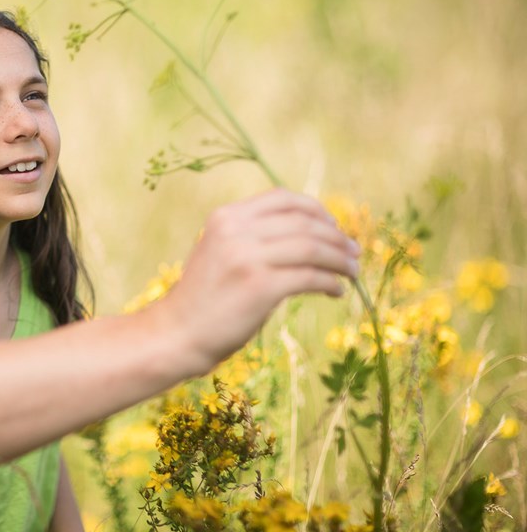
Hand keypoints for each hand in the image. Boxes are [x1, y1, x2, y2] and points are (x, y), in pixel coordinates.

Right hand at [153, 188, 358, 374]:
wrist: (177, 333)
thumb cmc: (203, 298)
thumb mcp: (219, 250)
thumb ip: (250, 235)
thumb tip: (308, 230)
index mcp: (225, 217)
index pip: (282, 198)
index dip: (316, 210)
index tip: (333, 228)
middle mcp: (235, 230)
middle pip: (304, 222)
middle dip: (337, 237)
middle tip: (354, 253)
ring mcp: (247, 257)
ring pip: (312, 247)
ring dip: (340, 260)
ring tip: (352, 272)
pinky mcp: (261, 287)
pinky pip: (310, 277)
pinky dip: (330, 282)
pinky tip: (336, 291)